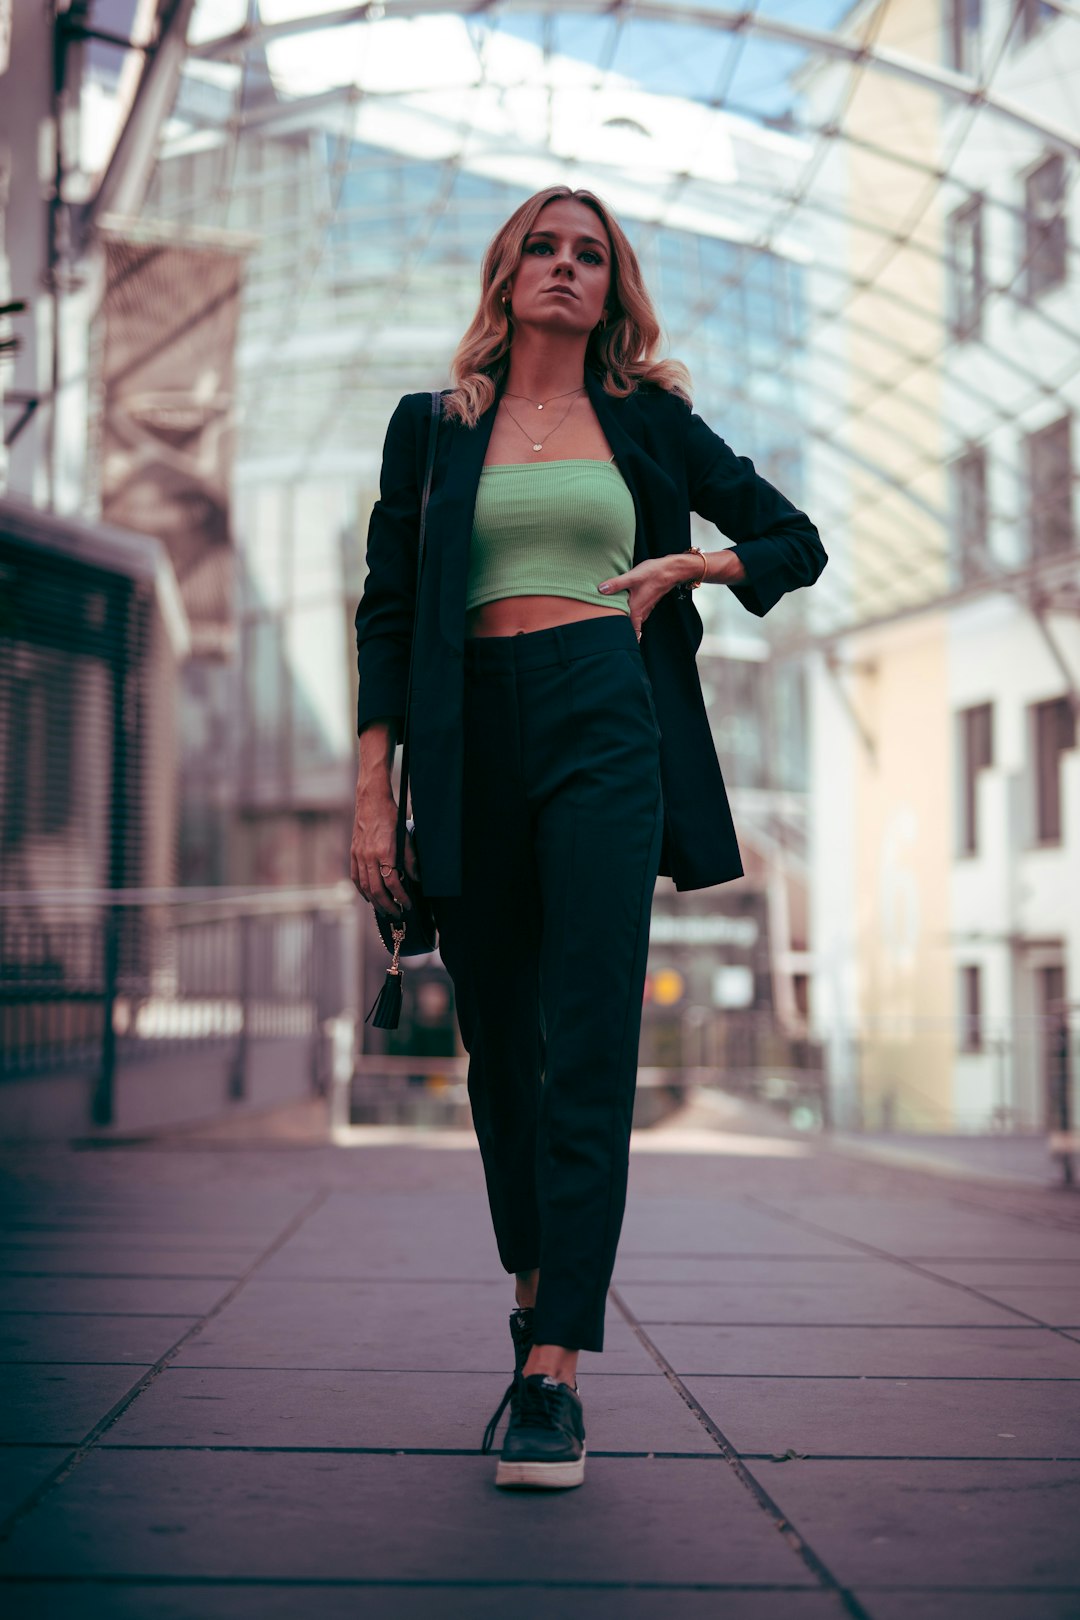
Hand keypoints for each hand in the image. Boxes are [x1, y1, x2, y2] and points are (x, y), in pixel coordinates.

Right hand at [350, 789, 419, 915]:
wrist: (371, 800)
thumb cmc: (390, 816)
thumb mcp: (405, 836)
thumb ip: (409, 860)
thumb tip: (415, 879)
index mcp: (384, 852)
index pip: (393, 883)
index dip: (401, 897)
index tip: (408, 904)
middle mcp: (369, 856)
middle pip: (377, 890)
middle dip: (388, 906)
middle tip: (397, 914)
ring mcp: (359, 855)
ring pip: (365, 887)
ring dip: (375, 902)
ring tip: (384, 910)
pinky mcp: (354, 853)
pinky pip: (356, 877)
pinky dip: (362, 890)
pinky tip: (369, 897)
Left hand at [597, 556, 683, 639]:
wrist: (670, 570)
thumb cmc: (653, 574)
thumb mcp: (632, 577)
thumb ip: (616, 584)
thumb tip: (601, 589)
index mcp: (636, 610)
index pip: (629, 632)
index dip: (620, 638)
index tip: (611, 641)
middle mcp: (641, 613)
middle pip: (631, 630)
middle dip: (621, 634)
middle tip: (609, 637)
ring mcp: (645, 609)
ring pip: (634, 623)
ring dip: (626, 625)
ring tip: (613, 626)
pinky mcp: (646, 604)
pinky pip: (637, 616)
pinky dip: (630, 617)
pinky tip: (623, 611)